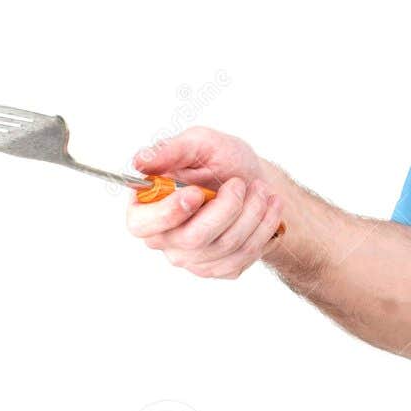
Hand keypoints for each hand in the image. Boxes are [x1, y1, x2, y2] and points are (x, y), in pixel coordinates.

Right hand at [125, 127, 284, 279]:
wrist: (255, 182)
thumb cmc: (222, 161)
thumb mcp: (200, 143)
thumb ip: (172, 149)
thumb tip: (141, 162)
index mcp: (149, 207)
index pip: (141, 225)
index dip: (168, 213)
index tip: (197, 193)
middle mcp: (166, 238)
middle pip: (192, 239)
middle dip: (227, 207)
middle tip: (240, 183)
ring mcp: (192, 257)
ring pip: (224, 246)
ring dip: (252, 212)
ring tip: (261, 189)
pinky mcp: (219, 268)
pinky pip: (243, 256)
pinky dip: (263, 227)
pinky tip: (269, 208)